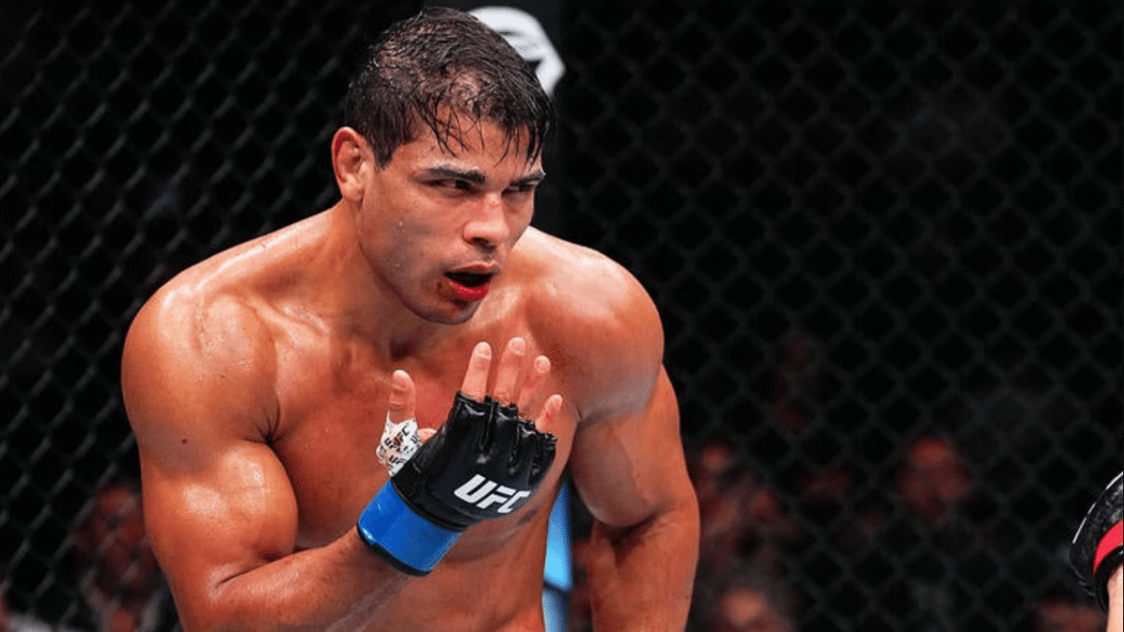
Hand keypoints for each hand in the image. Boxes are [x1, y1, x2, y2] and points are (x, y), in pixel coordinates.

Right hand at [358, 337, 560, 573]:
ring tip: (543, 361)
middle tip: (518, 342)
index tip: (484, 346)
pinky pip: (538, 446)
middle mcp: (482, 454)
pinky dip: (546, 422)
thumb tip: (399, 375)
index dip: (477, 370)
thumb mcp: (399, 442)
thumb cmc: (416, 473)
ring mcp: (505, 467)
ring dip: (534, 389)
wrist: (433, 516)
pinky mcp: (519, 479)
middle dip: (509, 370)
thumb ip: (401, 408)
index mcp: (454, 441)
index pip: (470, 397)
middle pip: (500, 403)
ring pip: (524, 420)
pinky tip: (554, 399)